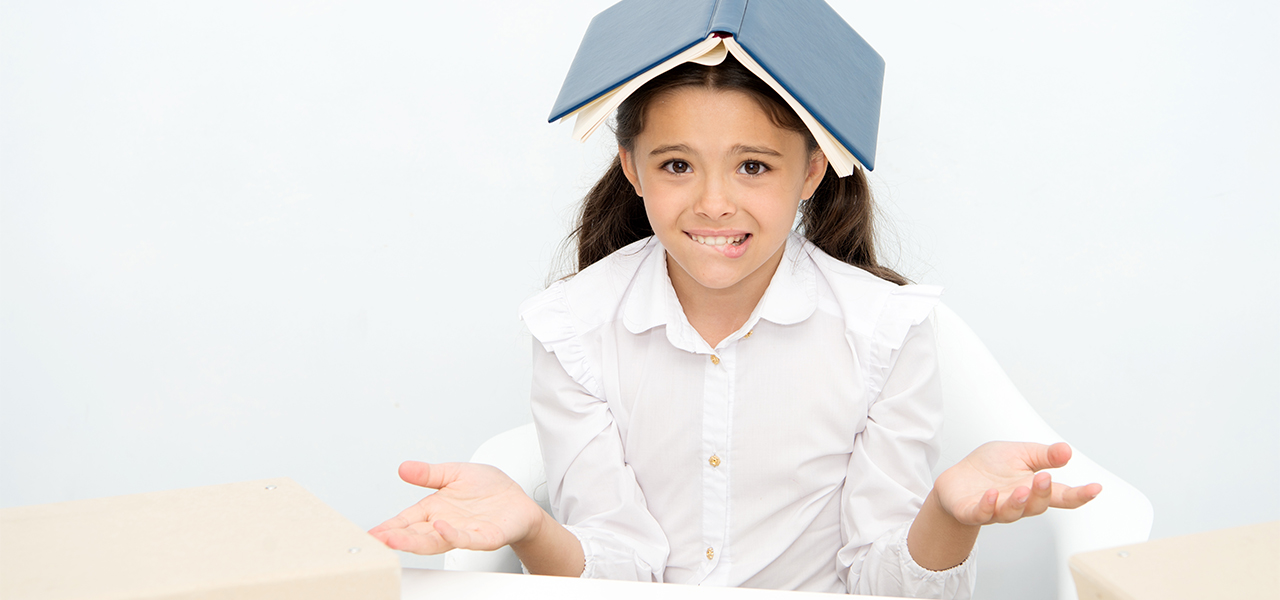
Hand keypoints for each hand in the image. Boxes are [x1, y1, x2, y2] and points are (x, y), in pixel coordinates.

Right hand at [368, 461, 545, 554]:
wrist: (518, 501)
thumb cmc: (489, 488)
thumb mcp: (454, 473)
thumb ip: (429, 474)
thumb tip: (403, 468)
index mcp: (434, 509)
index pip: (406, 521)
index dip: (389, 527)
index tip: (371, 533)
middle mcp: (445, 524)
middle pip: (416, 534)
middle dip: (396, 538)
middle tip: (377, 540)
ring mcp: (464, 532)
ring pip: (436, 541)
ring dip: (416, 542)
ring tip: (397, 539)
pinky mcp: (485, 537)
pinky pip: (467, 539)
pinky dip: (453, 535)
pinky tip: (440, 528)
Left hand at [934, 441, 1101, 526]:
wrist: (956, 480)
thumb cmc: (990, 467)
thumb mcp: (1020, 454)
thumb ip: (1044, 455)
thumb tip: (1067, 450)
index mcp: (1032, 488)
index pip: (1060, 495)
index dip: (1078, 494)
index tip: (1095, 488)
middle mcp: (1017, 502)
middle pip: (1037, 505)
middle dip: (1042, 493)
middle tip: (1044, 478)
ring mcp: (995, 509)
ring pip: (1011, 512)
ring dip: (1018, 502)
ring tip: (1021, 489)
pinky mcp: (972, 512)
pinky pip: (981, 513)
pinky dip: (986, 506)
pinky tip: (990, 495)